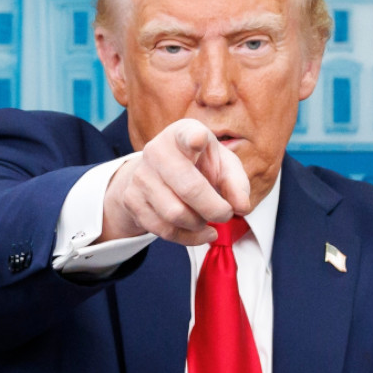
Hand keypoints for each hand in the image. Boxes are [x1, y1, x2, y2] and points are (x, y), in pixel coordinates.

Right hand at [101, 117, 252, 245]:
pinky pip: (164, 230)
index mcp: (182, 134)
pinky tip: (200, 232)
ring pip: (175, 214)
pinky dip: (188, 237)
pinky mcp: (131, 200)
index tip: (198, 140)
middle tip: (225, 214)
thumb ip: (237, 183)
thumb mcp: (222, 165)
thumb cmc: (197, 165)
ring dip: (199, 224)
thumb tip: (241, 206)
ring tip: (206, 218)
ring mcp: (141, 176)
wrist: (156, 174)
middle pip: (189, 188)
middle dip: (214, 209)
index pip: (187, 134)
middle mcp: (157, 151)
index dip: (194, 138)